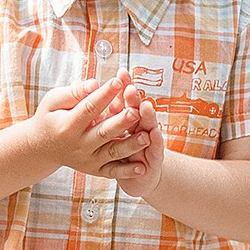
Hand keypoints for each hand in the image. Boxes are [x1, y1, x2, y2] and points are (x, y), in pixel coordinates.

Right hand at [31, 75, 148, 179]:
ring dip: (130, 146)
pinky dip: (127, 171)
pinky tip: (142, 167)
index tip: (118, 81)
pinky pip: (112, 172)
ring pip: (111, 153)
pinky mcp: (94, 170)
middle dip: (121, 122)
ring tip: (147, 136)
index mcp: (66, 126)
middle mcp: (78, 145)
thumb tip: (94, 84)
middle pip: (103, 132)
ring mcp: (87, 160)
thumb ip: (73, 93)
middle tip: (136, 111)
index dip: (104, 95)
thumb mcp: (53, 101)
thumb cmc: (49, 117)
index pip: (88, 108)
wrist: (41, 148)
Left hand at [103, 84, 165, 199]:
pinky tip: (153, 133)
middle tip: (130, 87)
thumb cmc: (126, 150)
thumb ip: (109, 110)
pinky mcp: (155, 158)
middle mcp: (142, 126)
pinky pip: (155, 150)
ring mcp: (150, 141)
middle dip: (134, 99)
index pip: (127, 100)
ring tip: (144, 106)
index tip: (121, 73)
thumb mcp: (114, 129)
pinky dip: (155, 142)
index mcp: (130, 118)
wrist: (143, 177)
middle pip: (138, 110)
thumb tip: (95, 88)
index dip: (124, 87)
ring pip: (149, 127)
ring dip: (147, 117)